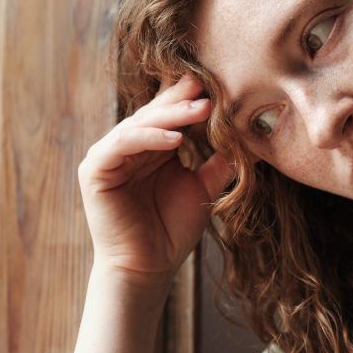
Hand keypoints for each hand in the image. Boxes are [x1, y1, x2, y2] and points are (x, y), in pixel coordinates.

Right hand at [77, 72, 234, 286]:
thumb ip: (223, 161)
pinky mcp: (94, 169)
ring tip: (202, 109)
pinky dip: (148, 138)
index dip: (191, 98)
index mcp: (149, 147)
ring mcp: (108, 155)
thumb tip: (257, 141)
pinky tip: (175, 140)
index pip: (169, 114)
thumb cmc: (173, 231)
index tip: (220, 85)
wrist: (147, 268)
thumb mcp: (204, 187)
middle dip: (183, 99)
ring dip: (172, 115)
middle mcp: (127, 146)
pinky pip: (122, 144)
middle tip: (210, 85)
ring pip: (140, 124)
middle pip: (154, 113)